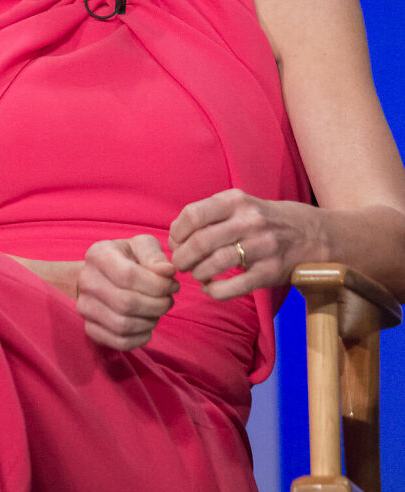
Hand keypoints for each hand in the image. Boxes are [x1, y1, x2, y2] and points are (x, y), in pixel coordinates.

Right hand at [76, 235, 178, 349]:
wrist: (102, 275)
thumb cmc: (127, 258)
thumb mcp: (142, 246)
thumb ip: (155, 255)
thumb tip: (167, 272)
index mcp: (98, 254)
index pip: (128, 275)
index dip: (157, 285)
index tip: (173, 285)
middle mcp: (86, 280)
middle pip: (125, 303)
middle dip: (156, 305)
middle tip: (168, 301)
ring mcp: (85, 306)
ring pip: (122, 325)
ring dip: (149, 321)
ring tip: (158, 311)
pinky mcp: (90, 328)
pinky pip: (118, 341)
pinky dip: (140, 338)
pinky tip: (148, 326)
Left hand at [169, 188, 324, 299]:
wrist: (315, 235)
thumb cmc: (268, 220)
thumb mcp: (243, 205)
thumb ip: (212, 214)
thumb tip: (176, 235)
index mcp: (237, 200)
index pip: (193, 214)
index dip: (177, 232)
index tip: (175, 242)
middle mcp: (249, 220)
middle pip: (200, 241)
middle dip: (182, 257)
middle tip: (179, 264)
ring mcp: (262, 246)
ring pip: (214, 263)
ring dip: (197, 273)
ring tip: (196, 275)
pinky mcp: (270, 272)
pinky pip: (234, 286)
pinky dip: (215, 291)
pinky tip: (210, 289)